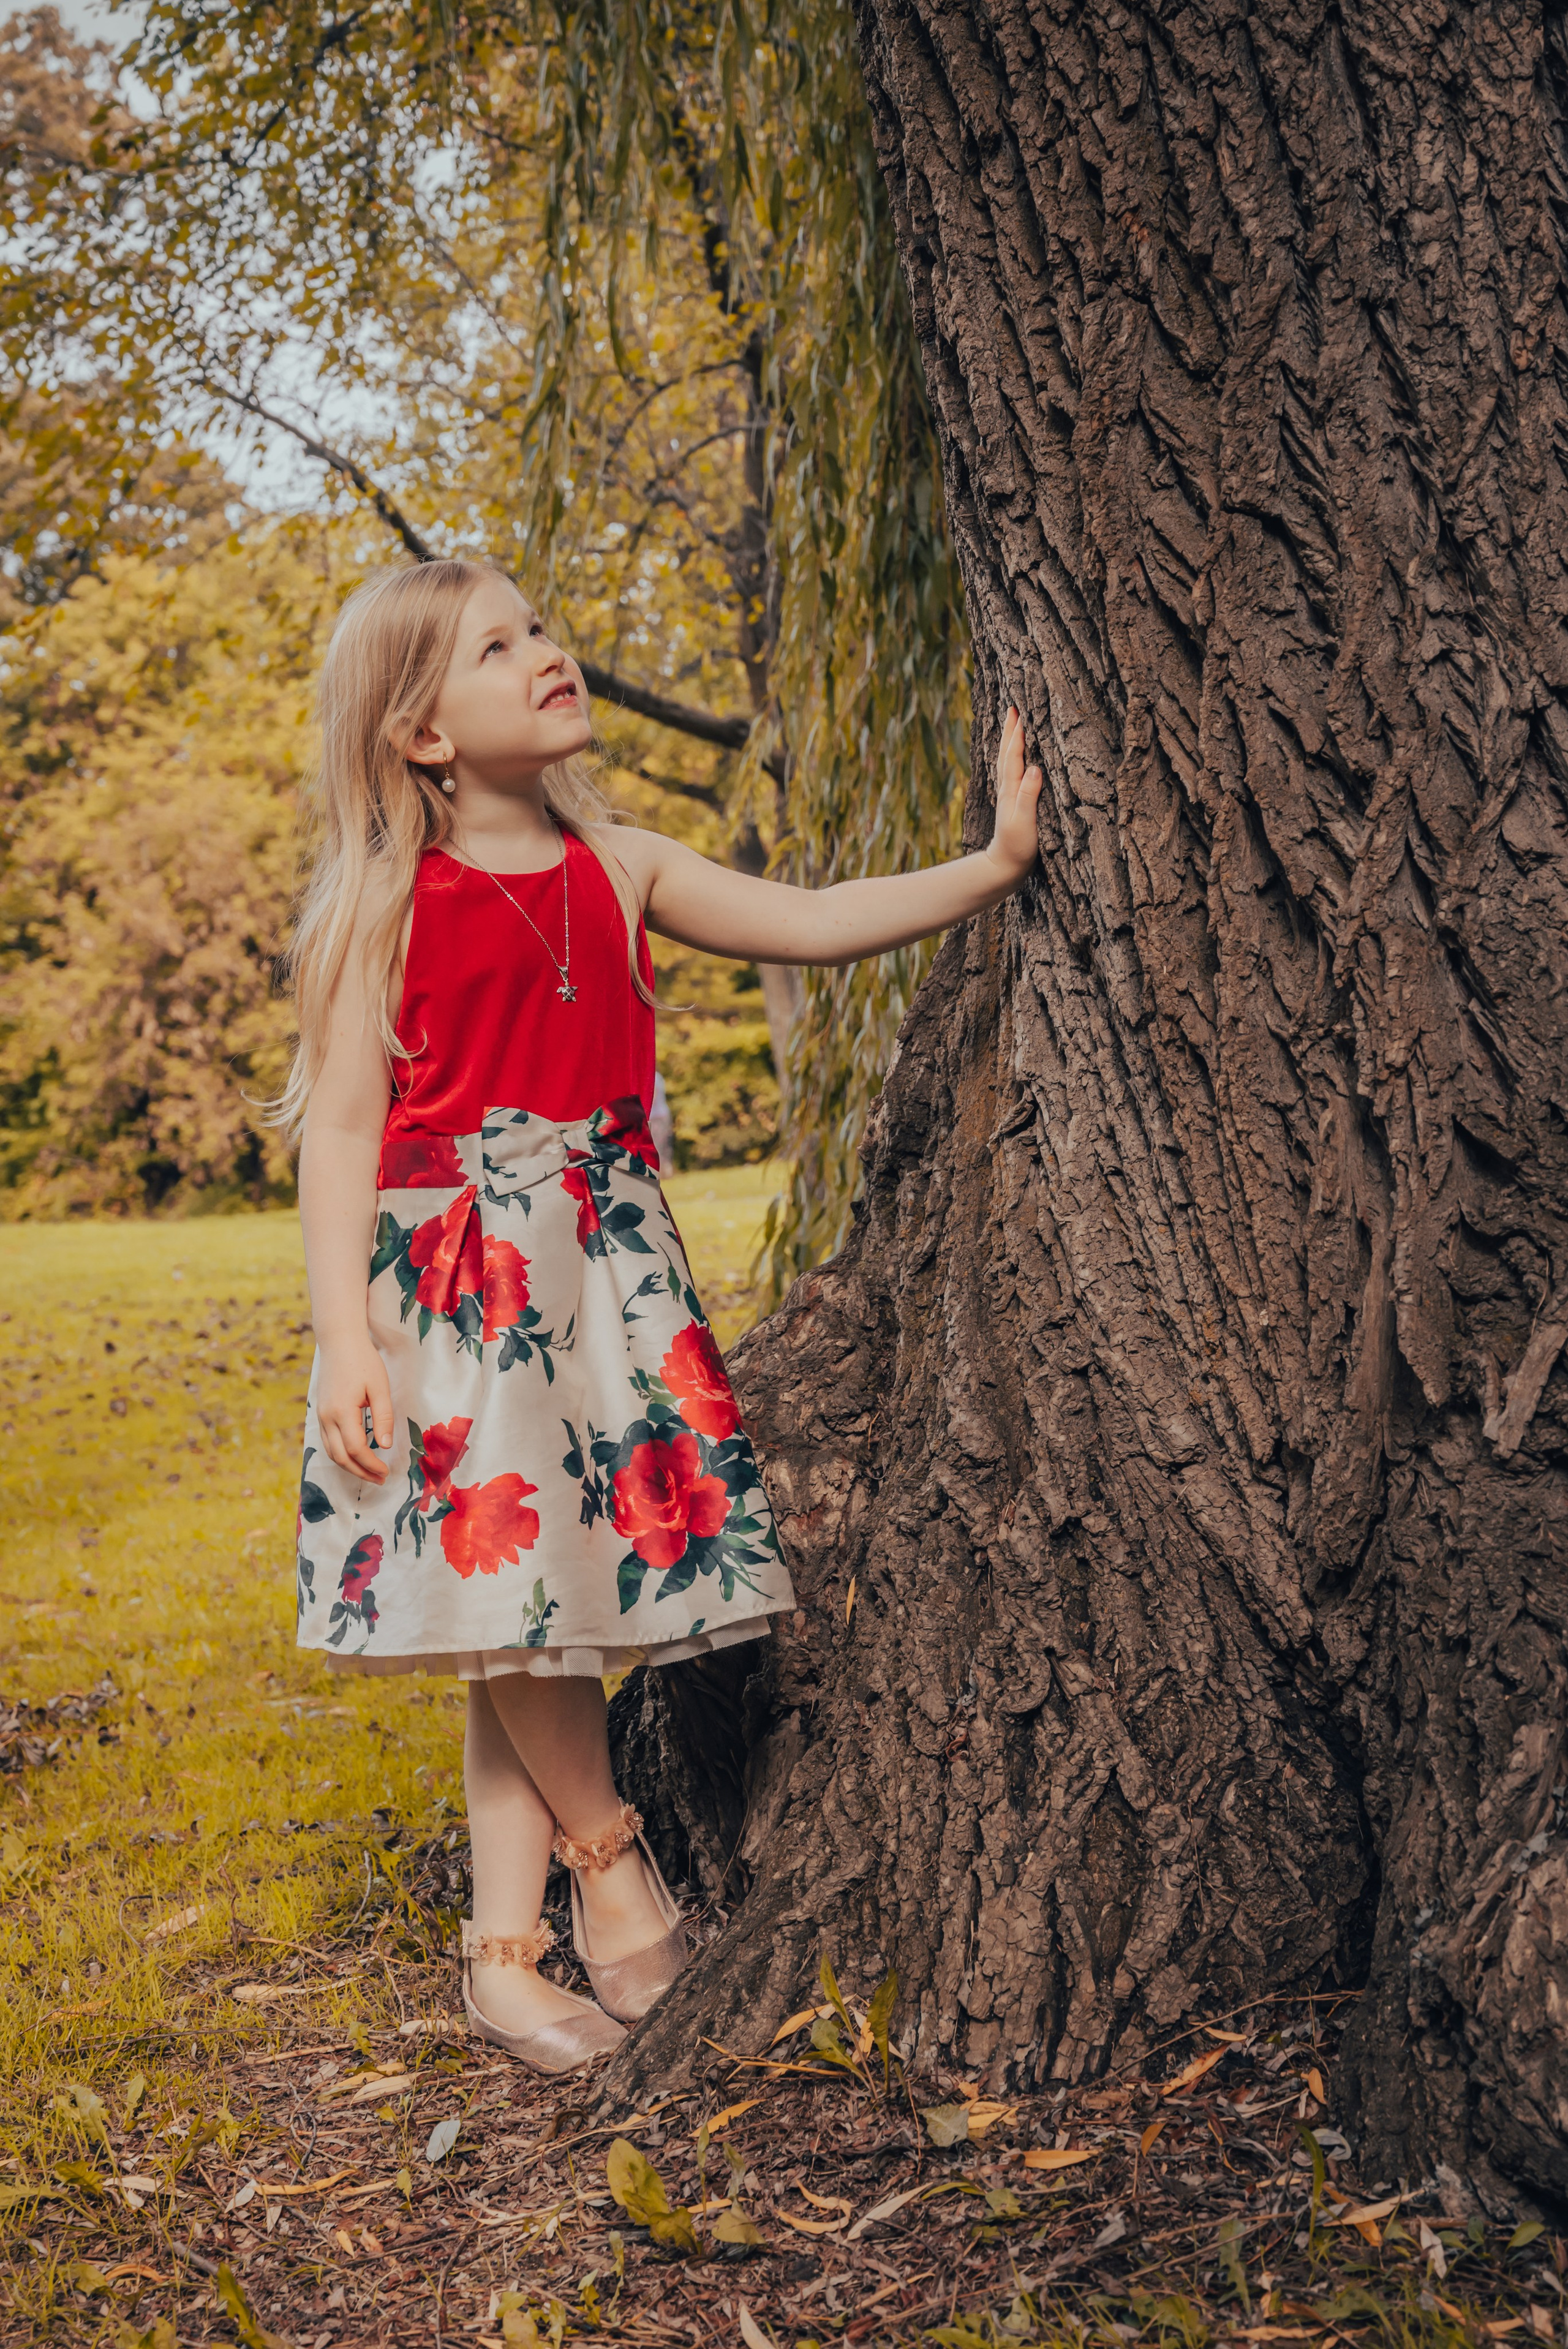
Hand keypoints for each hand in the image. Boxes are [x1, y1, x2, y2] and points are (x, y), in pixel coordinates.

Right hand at [316, 1334, 393, 1481]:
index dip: (371, 1464)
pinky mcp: (321, 1413)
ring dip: (350, 1466)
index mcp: (342, 1411)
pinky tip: (356, 1457)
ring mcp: (321, 1416)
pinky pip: (328, 1442)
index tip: (386, 1471)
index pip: (356, 1449)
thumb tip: (385, 1446)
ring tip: (370, 1472)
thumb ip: (383, 1417)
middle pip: (340, 1457)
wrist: (339, 1342)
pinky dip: (341, 1454)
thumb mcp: (379, 1387)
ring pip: (331, 1452)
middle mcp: (327, 1417)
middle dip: (360, 1472)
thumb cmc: (363, 1361)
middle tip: (380, 1479)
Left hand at [985, 705, 1043, 882]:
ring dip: (1011, 741)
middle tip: (1013, 707)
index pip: (1014, 755)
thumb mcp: (1024, 823)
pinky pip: (1013, 772)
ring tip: (1014, 724)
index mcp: (1011, 790)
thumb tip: (1034, 768)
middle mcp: (1008, 789)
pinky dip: (1014, 758)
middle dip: (1011, 729)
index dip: (1017, 733)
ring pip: (1008, 761)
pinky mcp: (1013, 803)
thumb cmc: (1017, 848)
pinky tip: (1018, 756)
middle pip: (1007, 753)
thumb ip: (1028, 796)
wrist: (1004, 868)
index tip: (1018, 710)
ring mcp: (1009, 795)